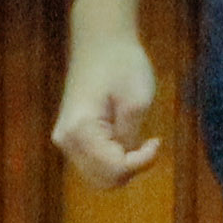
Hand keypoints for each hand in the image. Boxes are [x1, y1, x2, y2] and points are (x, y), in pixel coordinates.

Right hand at [53, 19, 162, 187]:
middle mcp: (66, 140)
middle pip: (104, 180)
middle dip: (132, 169)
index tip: (156, 141)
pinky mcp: (72, 136)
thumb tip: (125, 162)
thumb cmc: (123, 66)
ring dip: (123, 166)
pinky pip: (95, 162)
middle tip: (149, 143)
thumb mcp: (137, 102)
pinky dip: (115, 159)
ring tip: (139, 139)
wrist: (101, 42)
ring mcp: (66, 139)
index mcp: (81, 131)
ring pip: (98, 175)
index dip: (142, 163)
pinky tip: (128, 138)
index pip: (115, 170)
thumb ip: (130, 138)